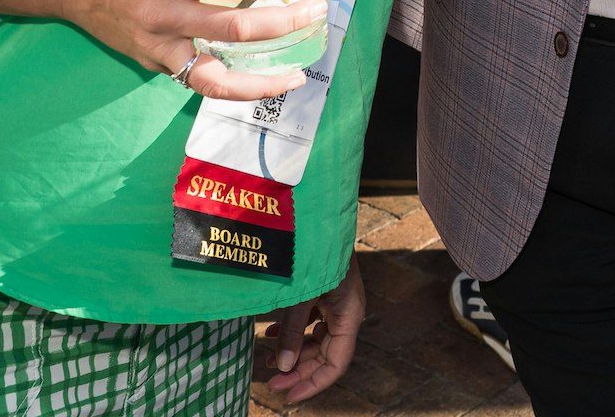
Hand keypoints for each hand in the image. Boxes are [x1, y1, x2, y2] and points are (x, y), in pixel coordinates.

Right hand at [45, 0, 324, 100]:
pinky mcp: (150, 62)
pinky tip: (259, 79)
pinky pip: (195, 80)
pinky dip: (230, 85)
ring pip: (213, 78)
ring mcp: (154, 45)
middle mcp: (160, 15)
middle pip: (233, 31)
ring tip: (294, 76)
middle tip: (314, 13)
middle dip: (283, 25)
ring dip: (260, 81)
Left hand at [258, 266, 365, 403]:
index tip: (287, 396)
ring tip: (265, 360)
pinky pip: (310, 322)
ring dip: (292, 352)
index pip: (335, 364)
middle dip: (298, 371)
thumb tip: (282, 366)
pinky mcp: (325, 294)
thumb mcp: (301, 295)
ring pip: (315, 340)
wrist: (322, 219)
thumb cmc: (316, 253)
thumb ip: (291, 332)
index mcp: (349, 316)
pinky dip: (291, 332)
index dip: (313, 384)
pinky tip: (269, 334)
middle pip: (325, 355)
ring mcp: (336, 304)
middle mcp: (346, 314)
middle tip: (270, 383)